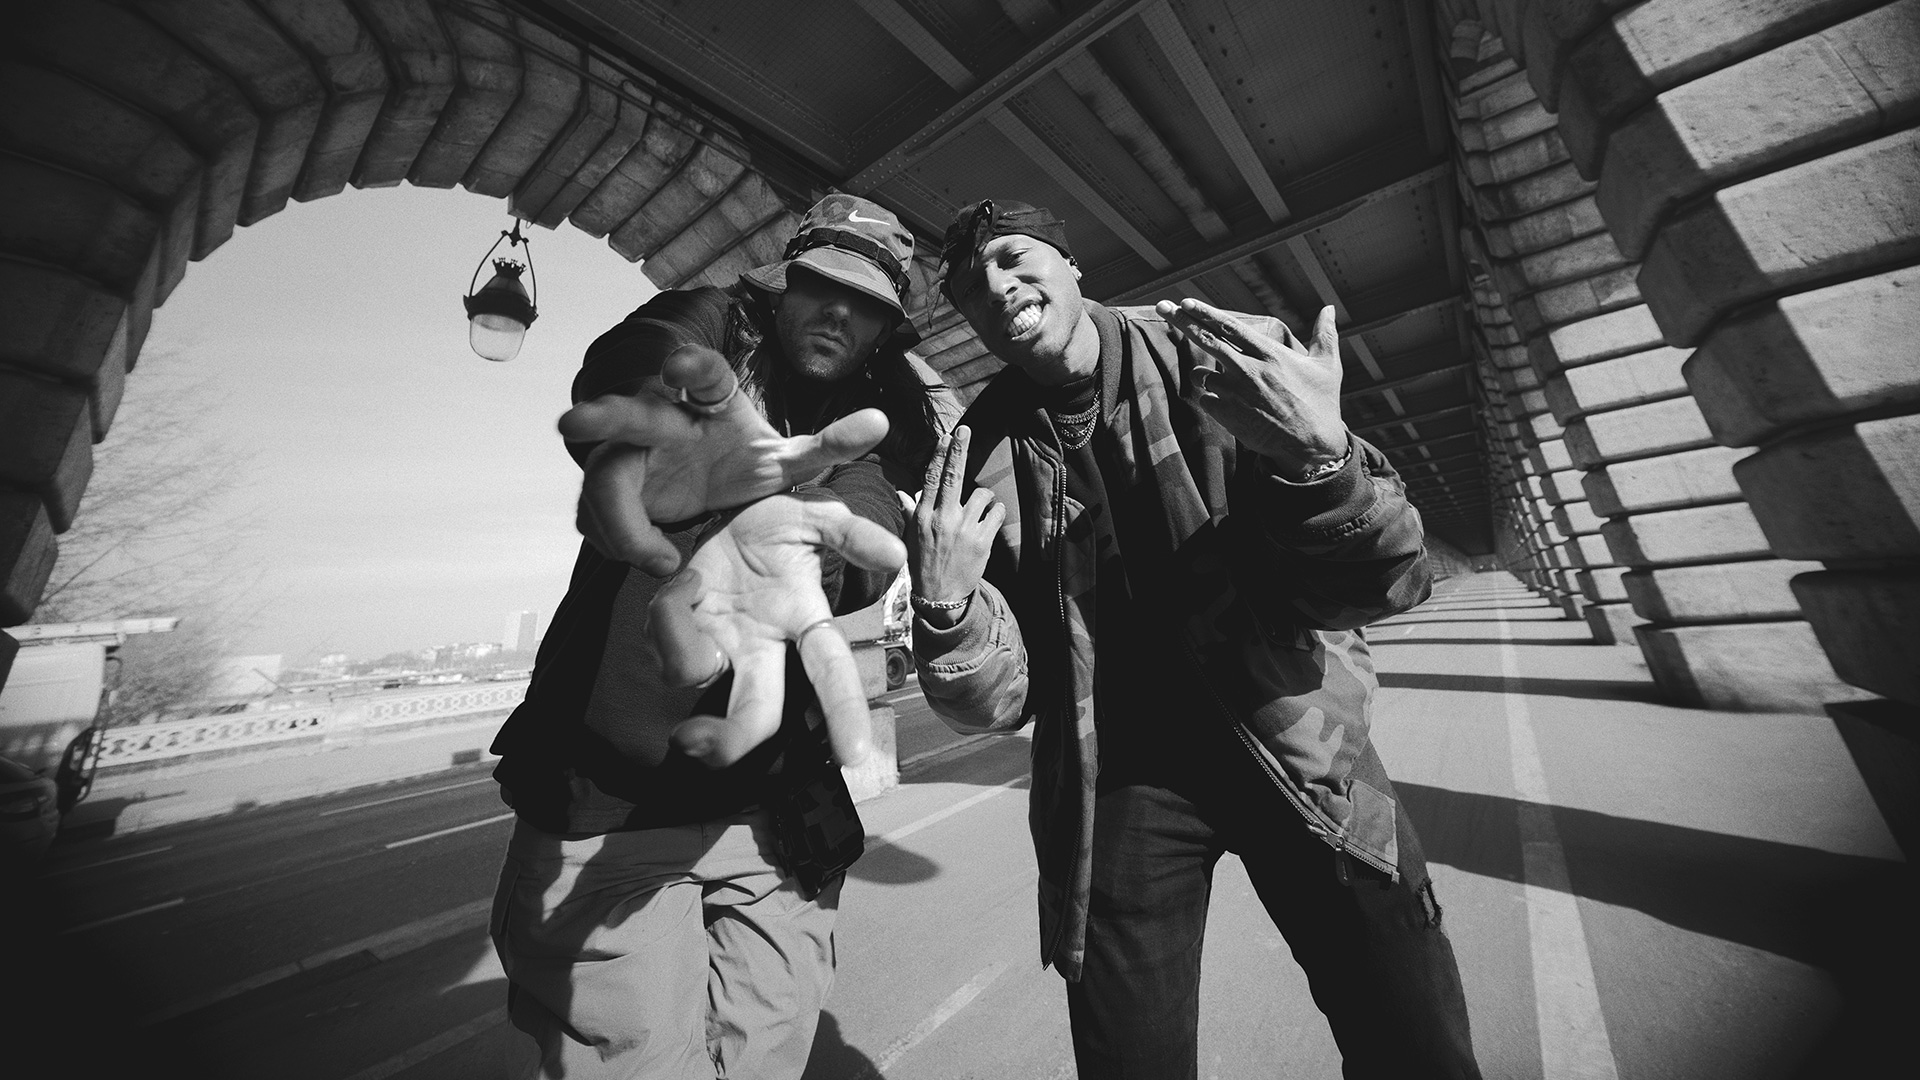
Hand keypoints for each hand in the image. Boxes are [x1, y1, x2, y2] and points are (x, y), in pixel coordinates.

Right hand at [562, 344, 890, 574]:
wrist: (699, 481)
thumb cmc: (741, 459)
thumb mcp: (788, 460)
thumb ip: (830, 444)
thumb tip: (882, 421)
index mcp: (709, 400)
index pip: (702, 374)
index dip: (691, 366)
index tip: (682, 364)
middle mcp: (661, 418)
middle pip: (629, 414)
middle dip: (603, 416)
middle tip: (572, 420)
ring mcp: (627, 455)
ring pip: (606, 478)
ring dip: (617, 515)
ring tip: (659, 558)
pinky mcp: (612, 493)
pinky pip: (601, 517)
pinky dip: (622, 541)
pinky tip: (654, 559)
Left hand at [648, 494, 906, 768]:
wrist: (727, 515)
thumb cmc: (779, 525)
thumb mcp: (816, 518)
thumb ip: (852, 534)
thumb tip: (897, 555)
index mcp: (804, 622)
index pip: (831, 674)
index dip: (843, 713)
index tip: (854, 756)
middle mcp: (763, 648)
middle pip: (756, 711)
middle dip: (731, 739)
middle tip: (696, 744)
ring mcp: (722, 647)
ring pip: (695, 675)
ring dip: (680, 645)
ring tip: (689, 587)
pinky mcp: (682, 638)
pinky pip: (664, 646)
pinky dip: (663, 618)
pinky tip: (682, 586)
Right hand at [907, 426, 1002, 629]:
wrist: (941, 598)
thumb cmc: (924, 565)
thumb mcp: (911, 538)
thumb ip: (910, 512)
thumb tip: (902, 492)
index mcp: (923, 516)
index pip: (931, 478)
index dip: (940, 454)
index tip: (947, 436)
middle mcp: (942, 519)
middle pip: (953, 476)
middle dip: (960, 449)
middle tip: (965, 429)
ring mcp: (964, 529)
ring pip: (982, 495)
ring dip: (985, 498)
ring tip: (979, 512)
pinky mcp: (983, 541)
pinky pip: (997, 512)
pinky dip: (996, 513)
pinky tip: (989, 521)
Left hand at [1156, 300, 1349, 476]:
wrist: (1312, 445)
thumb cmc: (1322, 403)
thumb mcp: (1327, 366)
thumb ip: (1324, 334)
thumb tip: (1329, 308)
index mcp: (1270, 354)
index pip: (1230, 327)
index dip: (1205, 313)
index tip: (1186, 302)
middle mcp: (1249, 370)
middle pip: (1206, 341)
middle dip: (1181, 322)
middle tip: (1162, 307)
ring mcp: (1235, 393)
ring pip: (1200, 374)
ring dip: (1204, 374)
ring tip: (1227, 384)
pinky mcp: (1227, 415)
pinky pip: (1205, 399)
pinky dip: (1211, 398)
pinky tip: (1230, 405)